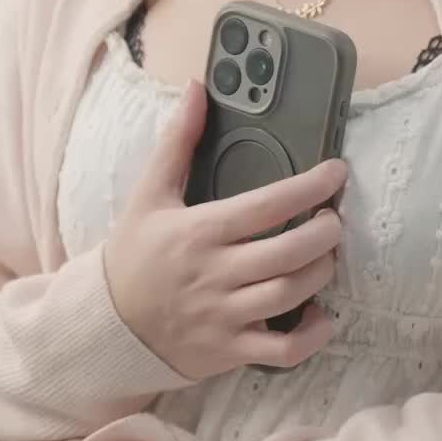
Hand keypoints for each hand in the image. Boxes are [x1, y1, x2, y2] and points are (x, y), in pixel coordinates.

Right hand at [103, 80, 347, 379]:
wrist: (105, 325)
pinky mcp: (230, 350)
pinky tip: (320, 315)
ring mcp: (224, 316)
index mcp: (200, 232)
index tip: (336, 172)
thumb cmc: (133, 255)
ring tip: (326, 255)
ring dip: (321, 273)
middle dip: (325, 232)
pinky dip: (312, 335)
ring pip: (291, 295)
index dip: (310, 187)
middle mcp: (215, 274)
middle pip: (289, 253)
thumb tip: (197, 89)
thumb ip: (177, 142)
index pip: (266, 206)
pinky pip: (283, 351)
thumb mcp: (148, 195)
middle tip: (334, 218)